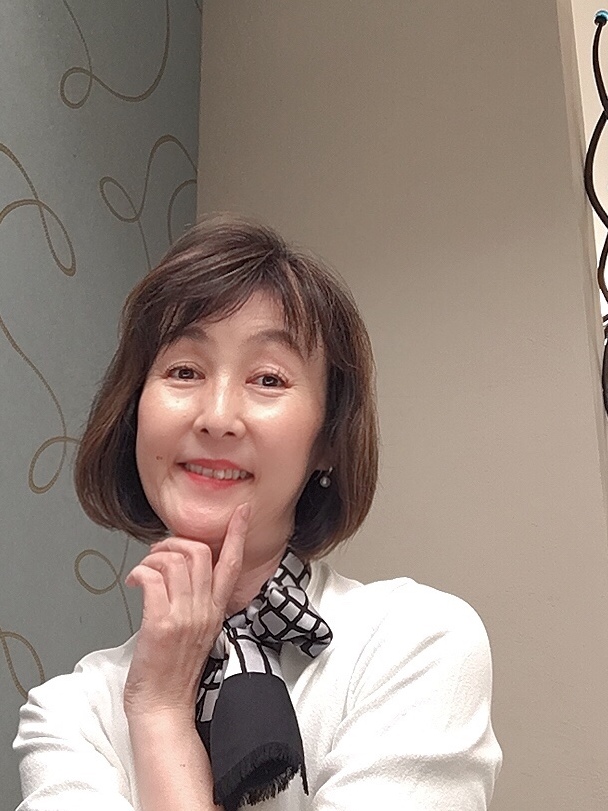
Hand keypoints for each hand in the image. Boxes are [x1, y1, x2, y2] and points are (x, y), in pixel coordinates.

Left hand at [123, 503, 248, 721]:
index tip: (242, 511)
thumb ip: (198, 603)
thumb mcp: (198, 632)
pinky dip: (139, 573)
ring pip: (175, 561)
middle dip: (174, 542)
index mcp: (216, 610)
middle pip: (199, 553)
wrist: (164, 708)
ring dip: (152, 557)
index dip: (237, 534)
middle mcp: (204, 610)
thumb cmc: (174, 672)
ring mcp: (184, 616)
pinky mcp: (161, 624)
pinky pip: (152, 578)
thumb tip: (182, 576)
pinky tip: (133, 582)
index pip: (232, 564)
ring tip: (143, 570)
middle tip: (157, 553)